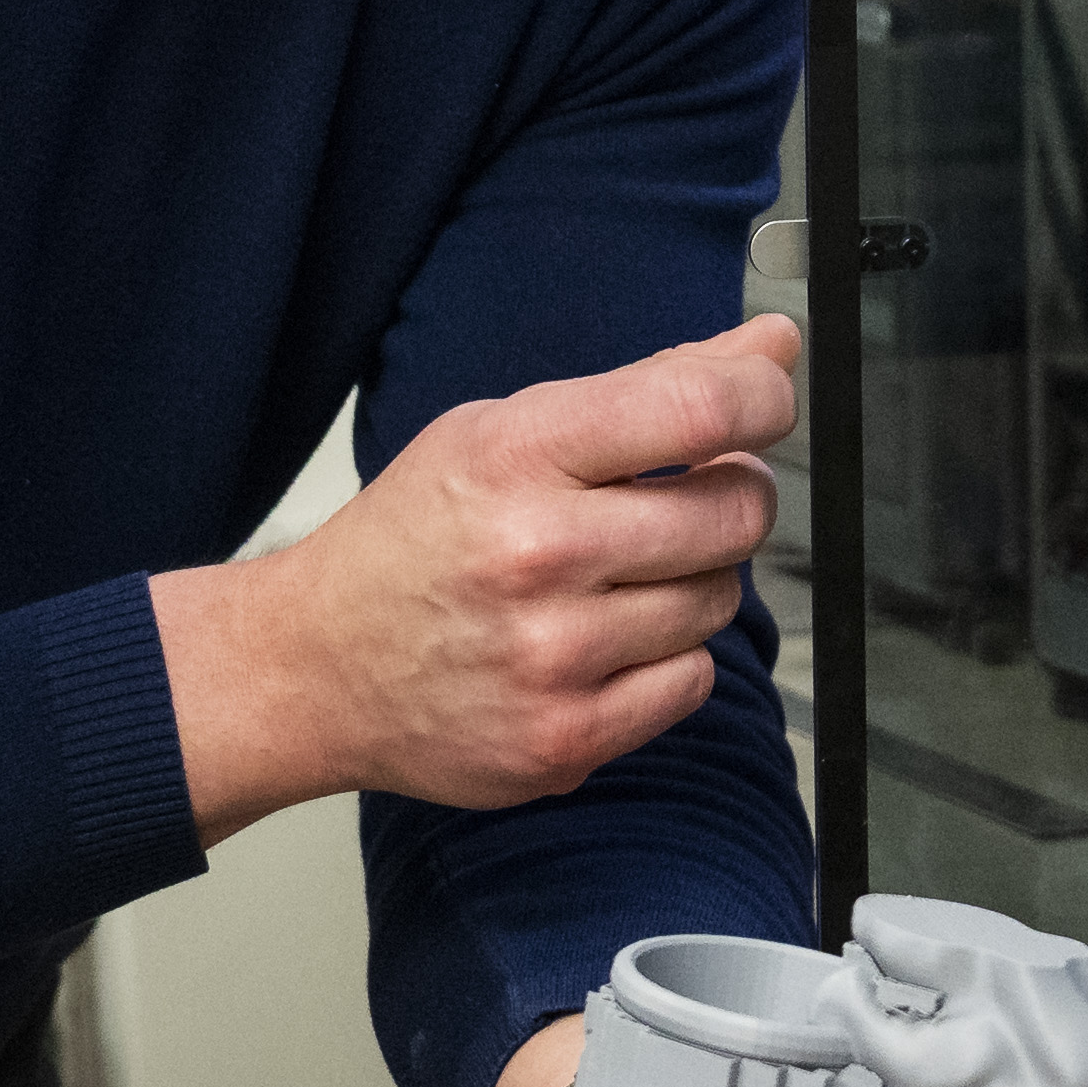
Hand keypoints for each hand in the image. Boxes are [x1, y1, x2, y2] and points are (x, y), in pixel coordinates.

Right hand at [160, 325, 793, 834]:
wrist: (316, 666)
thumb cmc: (415, 539)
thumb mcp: (505, 428)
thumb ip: (649, 387)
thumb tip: (771, 347)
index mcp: (517, 456)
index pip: (699, 410)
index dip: (763, 397)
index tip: (765, 401)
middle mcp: (538, 554)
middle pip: (735, 513)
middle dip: (732, 496)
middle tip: (685, 498)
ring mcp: (553, 656)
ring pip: (720, 600)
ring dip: (694, 581)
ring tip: (621, 576)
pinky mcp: (564, 739)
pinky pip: (692, 681)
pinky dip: (668, 659)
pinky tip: (604, 642)